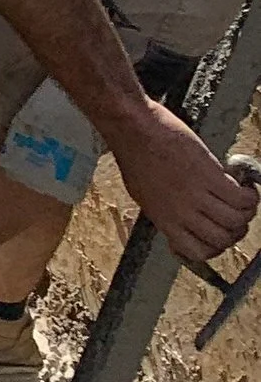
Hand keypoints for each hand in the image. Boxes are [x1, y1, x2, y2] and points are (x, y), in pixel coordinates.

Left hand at [113, 105, 260, 267]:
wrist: (132, 128)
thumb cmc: (134, 154)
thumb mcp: (143, 194)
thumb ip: (164, 211)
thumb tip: (183, 219)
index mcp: (164, 220)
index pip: (198, 253)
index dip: (215, 248)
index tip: (219, 234)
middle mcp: (181, 213)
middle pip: (223, 239)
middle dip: (235, 231)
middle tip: (237, 214)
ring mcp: (196, 195)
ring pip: (236, 220)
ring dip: (247, 212)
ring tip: (245, 199)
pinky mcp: (209, 175)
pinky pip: (240, 197)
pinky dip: (251, 195)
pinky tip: (248, 186)